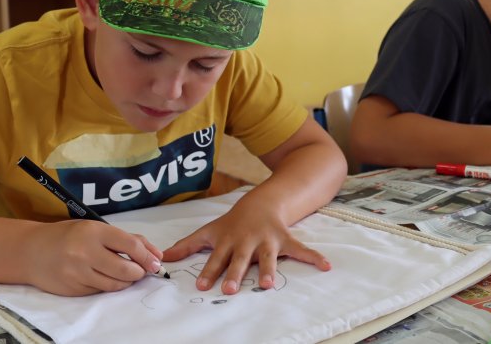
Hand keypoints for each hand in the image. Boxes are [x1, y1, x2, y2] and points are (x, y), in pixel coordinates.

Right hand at [23, 220, 163, 295]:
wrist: (31, 251)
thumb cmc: (69, 236)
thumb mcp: (97, 229)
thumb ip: (128, 239)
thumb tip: (157, 255)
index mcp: (94, 232)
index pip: (130, 246)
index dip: (147, 256)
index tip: (155, 262)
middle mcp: (84, 252)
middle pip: (126, 269)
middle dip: (139, 272)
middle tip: (141, 271)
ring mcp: (77, 272)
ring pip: (115, 284)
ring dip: (126, 282)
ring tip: (125, 274)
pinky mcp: (72, 289)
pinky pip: (100, 291)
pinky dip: (108, 286)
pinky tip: (104, 277)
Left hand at [162, 198, 330, 294]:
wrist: (262, 201)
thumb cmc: (233, 222)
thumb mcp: (210, 231)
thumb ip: (188, 245)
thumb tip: (163, 257)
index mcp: (228, 242)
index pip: (217, 259)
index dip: (210, 271)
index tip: (203, 286)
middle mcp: (247, 242)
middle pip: (240, 260)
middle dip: (236, 274)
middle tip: (230, 289)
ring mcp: (267, 241)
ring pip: (268, 257)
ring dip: (269, 270)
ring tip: (268, 285)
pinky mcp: (285, 239)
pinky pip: (301, 249)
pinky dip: (314, 257)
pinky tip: (326, 266)